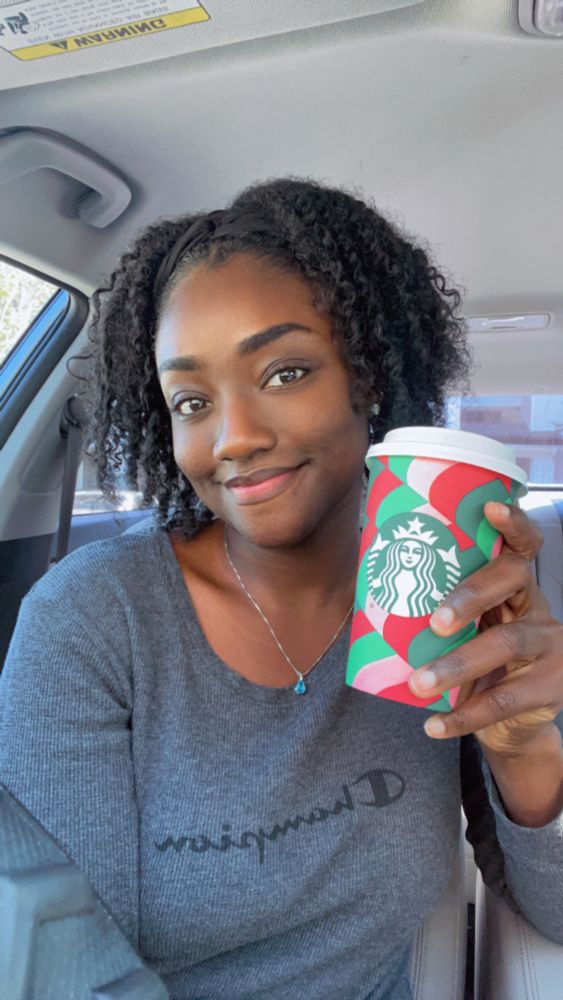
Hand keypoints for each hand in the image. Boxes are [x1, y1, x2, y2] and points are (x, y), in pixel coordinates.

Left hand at [408, 501, 562, 755]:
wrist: (515, 719)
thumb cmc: (475, 656)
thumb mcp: (464, 627)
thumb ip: (438, 605)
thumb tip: (368, 583)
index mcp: (514, 583)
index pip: (523, 544)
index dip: (512, 523)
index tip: (490, 507)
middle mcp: (536, 605)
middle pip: (512, 582)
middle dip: (470, 596)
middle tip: (434, 620)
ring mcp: (549, 645)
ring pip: (506, 643)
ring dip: (457, 665)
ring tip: (418, 684)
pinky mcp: (550, 687)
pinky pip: (505, 700)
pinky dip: (463, 715)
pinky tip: (434, 724)